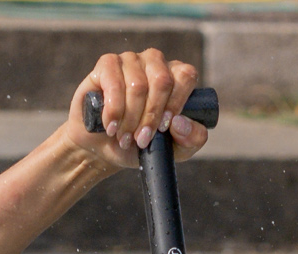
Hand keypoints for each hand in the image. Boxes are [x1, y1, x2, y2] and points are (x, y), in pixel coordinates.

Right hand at [65, 49, 209, 171]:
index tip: (164, 128)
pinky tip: (111, 125)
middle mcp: (156, 63)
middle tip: (141, 140)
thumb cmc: (141, 142)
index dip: (176, 103)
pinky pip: (114, 83)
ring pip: (138, 85)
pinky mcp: (107, 64)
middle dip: (151, 116)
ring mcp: (131, 60)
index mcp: (177, 77)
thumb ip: (192, 138)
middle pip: (162, 81)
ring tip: (124, 138)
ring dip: (130, 119)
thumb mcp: (175, 149)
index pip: (186, 76)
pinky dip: (113, 110)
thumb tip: (179, 122)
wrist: (105, 148)